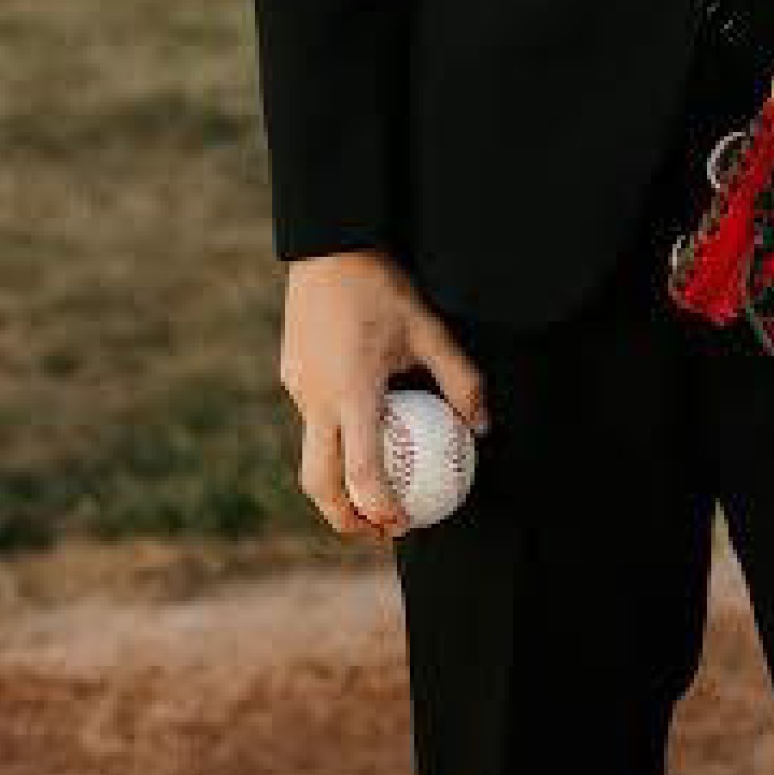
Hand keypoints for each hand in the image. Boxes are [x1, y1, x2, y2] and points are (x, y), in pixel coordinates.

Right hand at [280, 249, 490, 540]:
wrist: (328, 244)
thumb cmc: (384, 285)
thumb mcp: (431, 329)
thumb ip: (460, 381)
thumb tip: (483, 428)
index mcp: (352, 394)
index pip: (361, 473)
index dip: (380, 509)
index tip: (402, 524)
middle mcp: (317, 399)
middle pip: (318, 483)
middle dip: (345, 518)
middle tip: (377, 529)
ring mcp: (298, 388)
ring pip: (310, 452)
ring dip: (336, 482)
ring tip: (370, 491)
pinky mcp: (291, 374)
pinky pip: (310, 419)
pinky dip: (331, 440)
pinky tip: (359, 430)